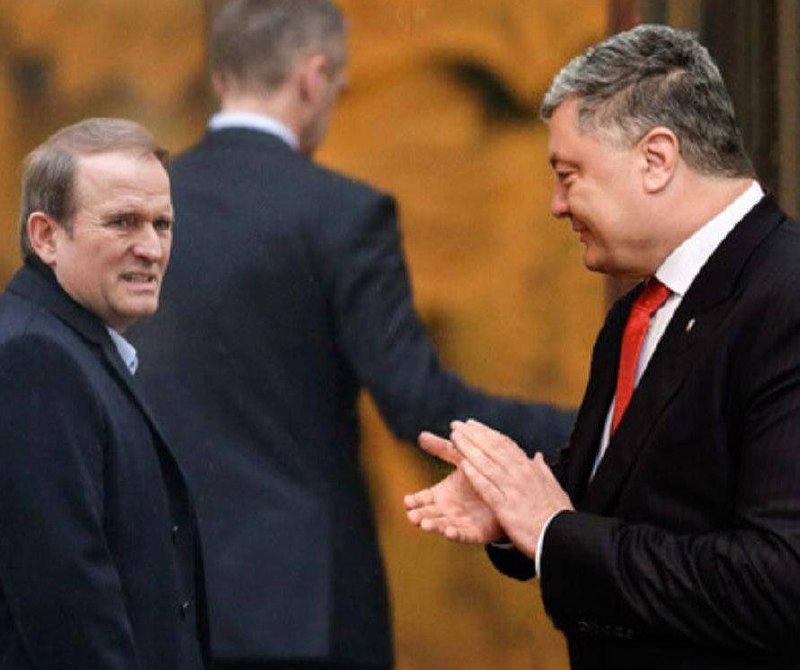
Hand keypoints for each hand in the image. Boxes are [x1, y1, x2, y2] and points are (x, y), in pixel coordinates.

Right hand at [404, 431, 503, 543]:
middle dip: (420, 515)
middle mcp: (447, 510)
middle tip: (412, 516)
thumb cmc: (480, 476)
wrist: (506, 494)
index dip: (414, 501)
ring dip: (433, 526)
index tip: (406, 501)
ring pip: (443, 525)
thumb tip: (421, 435)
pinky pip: (464, 535)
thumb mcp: (462, 459)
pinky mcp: (476, 532)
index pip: (423, 498)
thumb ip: (443, 449)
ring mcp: (460, 521)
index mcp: (441, 494)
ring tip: (425, 524)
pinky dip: (456, 534)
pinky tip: (450, 532)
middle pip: (429, 514)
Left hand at [451, 419, 572, 558]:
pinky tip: (463, 465)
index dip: (486, 433)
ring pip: (487, 464)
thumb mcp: (553, 487)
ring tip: (454, 437)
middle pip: (492, 449)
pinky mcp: (506, 508)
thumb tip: (537, 456)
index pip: (504, 444)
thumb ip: (542, 470)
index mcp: (530, 468)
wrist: (564, 538)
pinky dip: (476, 476)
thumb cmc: (558, 515)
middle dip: (472, 435)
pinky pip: (488, 488)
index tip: (471, 424)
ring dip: (469, 449)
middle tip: (456, 424)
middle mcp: (520, 474)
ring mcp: (513, 490)